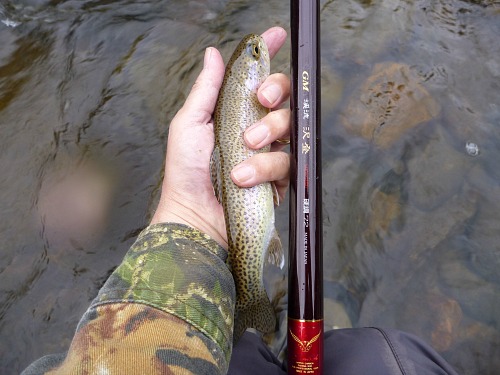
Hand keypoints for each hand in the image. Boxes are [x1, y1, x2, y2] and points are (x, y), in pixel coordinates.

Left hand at [151, 27, 289, 248]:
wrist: (195, 214)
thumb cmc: (186, 171)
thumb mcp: (189, 125)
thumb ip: (206, 89)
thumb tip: (213, 53)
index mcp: (234, 112)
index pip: (257, 76)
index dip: (268, 54)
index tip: (276, 35)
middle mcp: (255, 128)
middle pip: (282, 96)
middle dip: (275, 91)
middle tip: (260, 101)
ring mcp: (269, 152)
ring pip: (288, 127)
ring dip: (266, 136)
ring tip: (241, 154)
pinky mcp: (279, 177)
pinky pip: (288, 161)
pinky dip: (266, 168)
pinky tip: (245, 178)